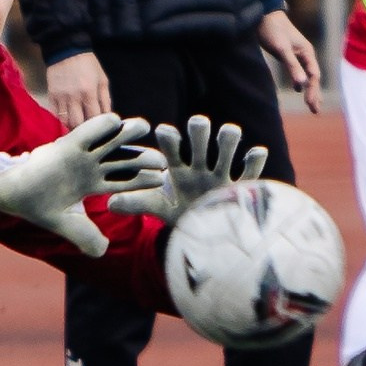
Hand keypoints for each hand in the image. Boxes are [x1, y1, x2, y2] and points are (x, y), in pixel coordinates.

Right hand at [0, 113, 162, 256]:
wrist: (10, 195)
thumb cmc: (36, 205)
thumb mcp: (66, 224)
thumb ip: (86, 237)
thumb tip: (103, 252)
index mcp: (92, 183)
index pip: (123, 181)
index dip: (141, 181)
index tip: (161, 181)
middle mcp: (90, 166)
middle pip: (122, 160)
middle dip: (141, 159)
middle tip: (162, 160)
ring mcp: (79, 154)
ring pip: (108, 142)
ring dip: (126, 135)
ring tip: (144, 127)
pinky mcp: (65, 146)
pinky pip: (86, 133)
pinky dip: (99, 127)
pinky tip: (115, 120)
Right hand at [45, 52, 110, 125]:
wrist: (66, 50)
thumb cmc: (88, 65)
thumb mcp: (102, 80)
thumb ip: (105, 100)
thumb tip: (108, 117)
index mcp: (89, 93)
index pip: (93, 118)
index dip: (97, 127)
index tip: (100, 129)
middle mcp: (73, 97)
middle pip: (77, 124)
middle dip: (84, 130)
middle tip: (88, 131)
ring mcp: (60, 98)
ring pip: (65, 122)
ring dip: (73, 126)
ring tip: (79, 126)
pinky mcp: (51, 96)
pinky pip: (56, 114)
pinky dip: (63, 118)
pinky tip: (69, 116)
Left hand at [107, 114, 267, 225]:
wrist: (207, 240)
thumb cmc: (182, 218)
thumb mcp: (159, 209)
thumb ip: (137, 203)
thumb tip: (110, 204)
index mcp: (178, 167)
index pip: (171, 145)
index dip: (169, 137)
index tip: (164, 131)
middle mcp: (200, 165)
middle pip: (200, 136)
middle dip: (199, 129)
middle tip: (196, 125)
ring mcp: (222, 174)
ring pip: (227, 145)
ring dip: (227, 136)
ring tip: (227, 133)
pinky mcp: (241, 188)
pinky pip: (250, 171)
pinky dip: (254, 160)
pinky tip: (255, 152)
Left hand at [258, 10, 323, 112]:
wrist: (263, 15)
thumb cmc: (272, 30)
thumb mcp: (281, 49)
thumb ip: (292, 66)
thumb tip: (302, 85)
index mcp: (307, 52)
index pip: (314, 75)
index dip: (313, 91)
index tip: (310, 105)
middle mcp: (305, 53)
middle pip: (313, 77)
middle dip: (315, 94)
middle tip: (315, 111)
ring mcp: (298, 53)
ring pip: (307, 74)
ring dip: (310, 89)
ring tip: (312, 104)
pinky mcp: (289, 53)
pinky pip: (299, 71)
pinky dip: (301, 82)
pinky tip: (299, 89)